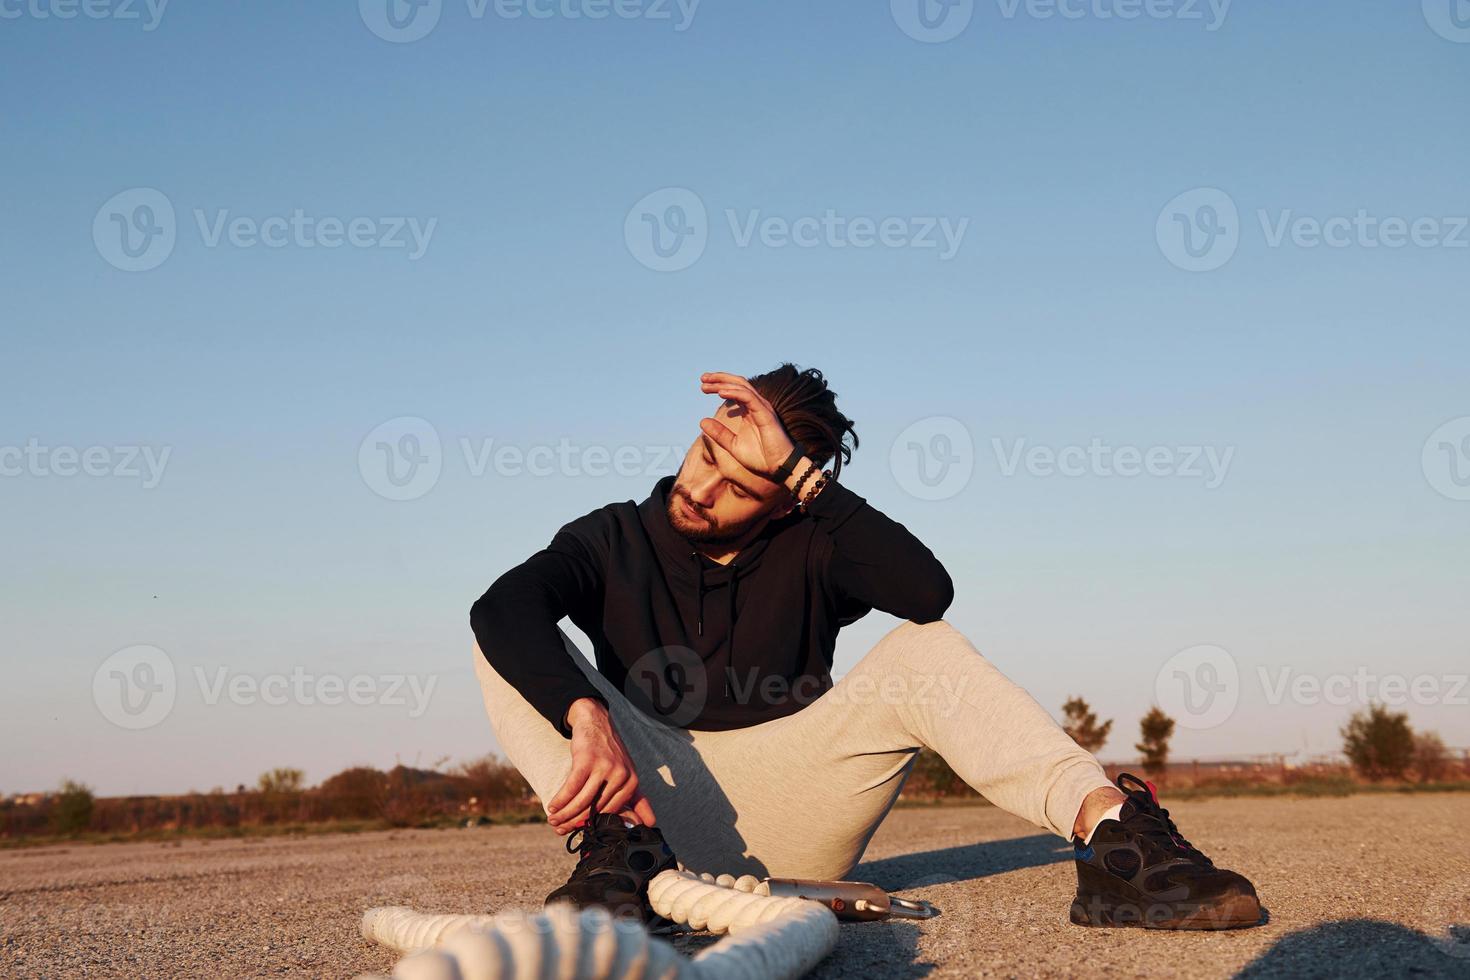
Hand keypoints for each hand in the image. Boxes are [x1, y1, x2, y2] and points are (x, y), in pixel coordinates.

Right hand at [546, 698, 655, 833]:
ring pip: (582, 801)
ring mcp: (604, 767)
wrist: (597, 723)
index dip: (592, 825)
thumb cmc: (610, 754)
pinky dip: (560, 800)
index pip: (610, 812)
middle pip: (595, 808)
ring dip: (564, 814)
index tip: (577, 831)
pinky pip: (571, 787)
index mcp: (632, 783)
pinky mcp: (586, 761)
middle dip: (574, 822)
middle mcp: (621, 776)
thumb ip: (638, 800)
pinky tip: (553, 806)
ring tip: (553, 820)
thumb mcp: (628, 775)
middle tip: (559, 829)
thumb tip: (650, 824)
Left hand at [698, 371, 796, 478]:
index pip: (734, 390)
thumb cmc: (760, 457)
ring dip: (724, 383)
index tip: (703, 385)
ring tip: (707, 384)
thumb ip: (719, 433)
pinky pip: (749, 398)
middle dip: (719, 378)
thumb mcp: (733, 445)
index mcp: (749, 410)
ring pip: (742, 387)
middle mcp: (756, 405)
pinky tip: (721, 393)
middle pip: (737, 383)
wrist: (778, 468)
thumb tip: (702, 421)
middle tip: (702, 378)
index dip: (718, 385)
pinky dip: (735, 393)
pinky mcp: (766, 413)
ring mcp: (762, 408)